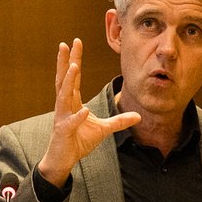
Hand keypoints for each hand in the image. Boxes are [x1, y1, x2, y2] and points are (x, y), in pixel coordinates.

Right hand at [36, 39, 140, 186]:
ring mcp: (62, 118)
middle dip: (65, 61)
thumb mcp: (103, 129)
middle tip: (66, 44)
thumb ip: (119, 121)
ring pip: (64, 96)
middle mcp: (65, 105)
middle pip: (64, 80)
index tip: (75, 42)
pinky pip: (71, 123)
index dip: (75, 59)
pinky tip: (85, 110)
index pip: (73, 77)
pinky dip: (78, 116)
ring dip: (68, 82)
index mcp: (73, 101)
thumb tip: (139, 116)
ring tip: (73, 67)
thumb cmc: (78, 141)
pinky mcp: (64, 132)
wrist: (64, 159)